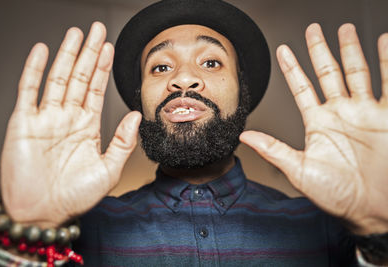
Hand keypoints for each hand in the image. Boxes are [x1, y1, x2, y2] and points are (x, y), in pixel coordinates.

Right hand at [0, 22, 140, 227]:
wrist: (43, 214)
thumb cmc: (74, 198)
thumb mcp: (108, 170)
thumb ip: (122, 142)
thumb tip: (134, 116)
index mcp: (87, 128)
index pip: (96, 89)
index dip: (102, 68)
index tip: (109, 48)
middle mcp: (68, 119)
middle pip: (79, 77)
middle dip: (88, 52)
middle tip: (97, 29)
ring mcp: (46, 119)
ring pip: (57, 78)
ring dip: (66, 55)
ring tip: (76, 34)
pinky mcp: (24, 123)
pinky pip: (29, 91)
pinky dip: (34, 70)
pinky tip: (42, 51)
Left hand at [240, 23, 387, 234]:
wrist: (373, 210)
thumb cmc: (336, 195)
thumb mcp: (300, 171)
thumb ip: (273, 150)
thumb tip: (244, 137)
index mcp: (318, 123)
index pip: (302, 88)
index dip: (293, 68)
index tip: (283, 50)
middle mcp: (340, 113)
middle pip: (328, 73)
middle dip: (321, 50)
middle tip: (314, 28)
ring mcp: (365, 112)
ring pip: (357, 72)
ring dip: (352, 50)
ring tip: (347, 29)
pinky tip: (384, 42)